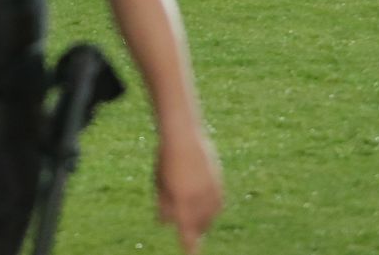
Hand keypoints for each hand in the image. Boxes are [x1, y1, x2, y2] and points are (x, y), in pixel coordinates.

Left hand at [155, 134, 223, 253]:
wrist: (184, 135)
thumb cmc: (166, 160)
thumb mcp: (159, 183)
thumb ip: (163, 205)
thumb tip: (163, 223)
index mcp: (184, 201)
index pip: (188, 232)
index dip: (190, 246)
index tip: (191, 254)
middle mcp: (201, 199)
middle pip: (201, 224)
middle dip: (196, 231)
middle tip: (190, 237)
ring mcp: (212, 190)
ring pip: (211, 214)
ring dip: (205, 220)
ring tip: (199, 222)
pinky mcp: (219, 181)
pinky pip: (218, 202)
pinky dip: (212, 208)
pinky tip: (207, 206)